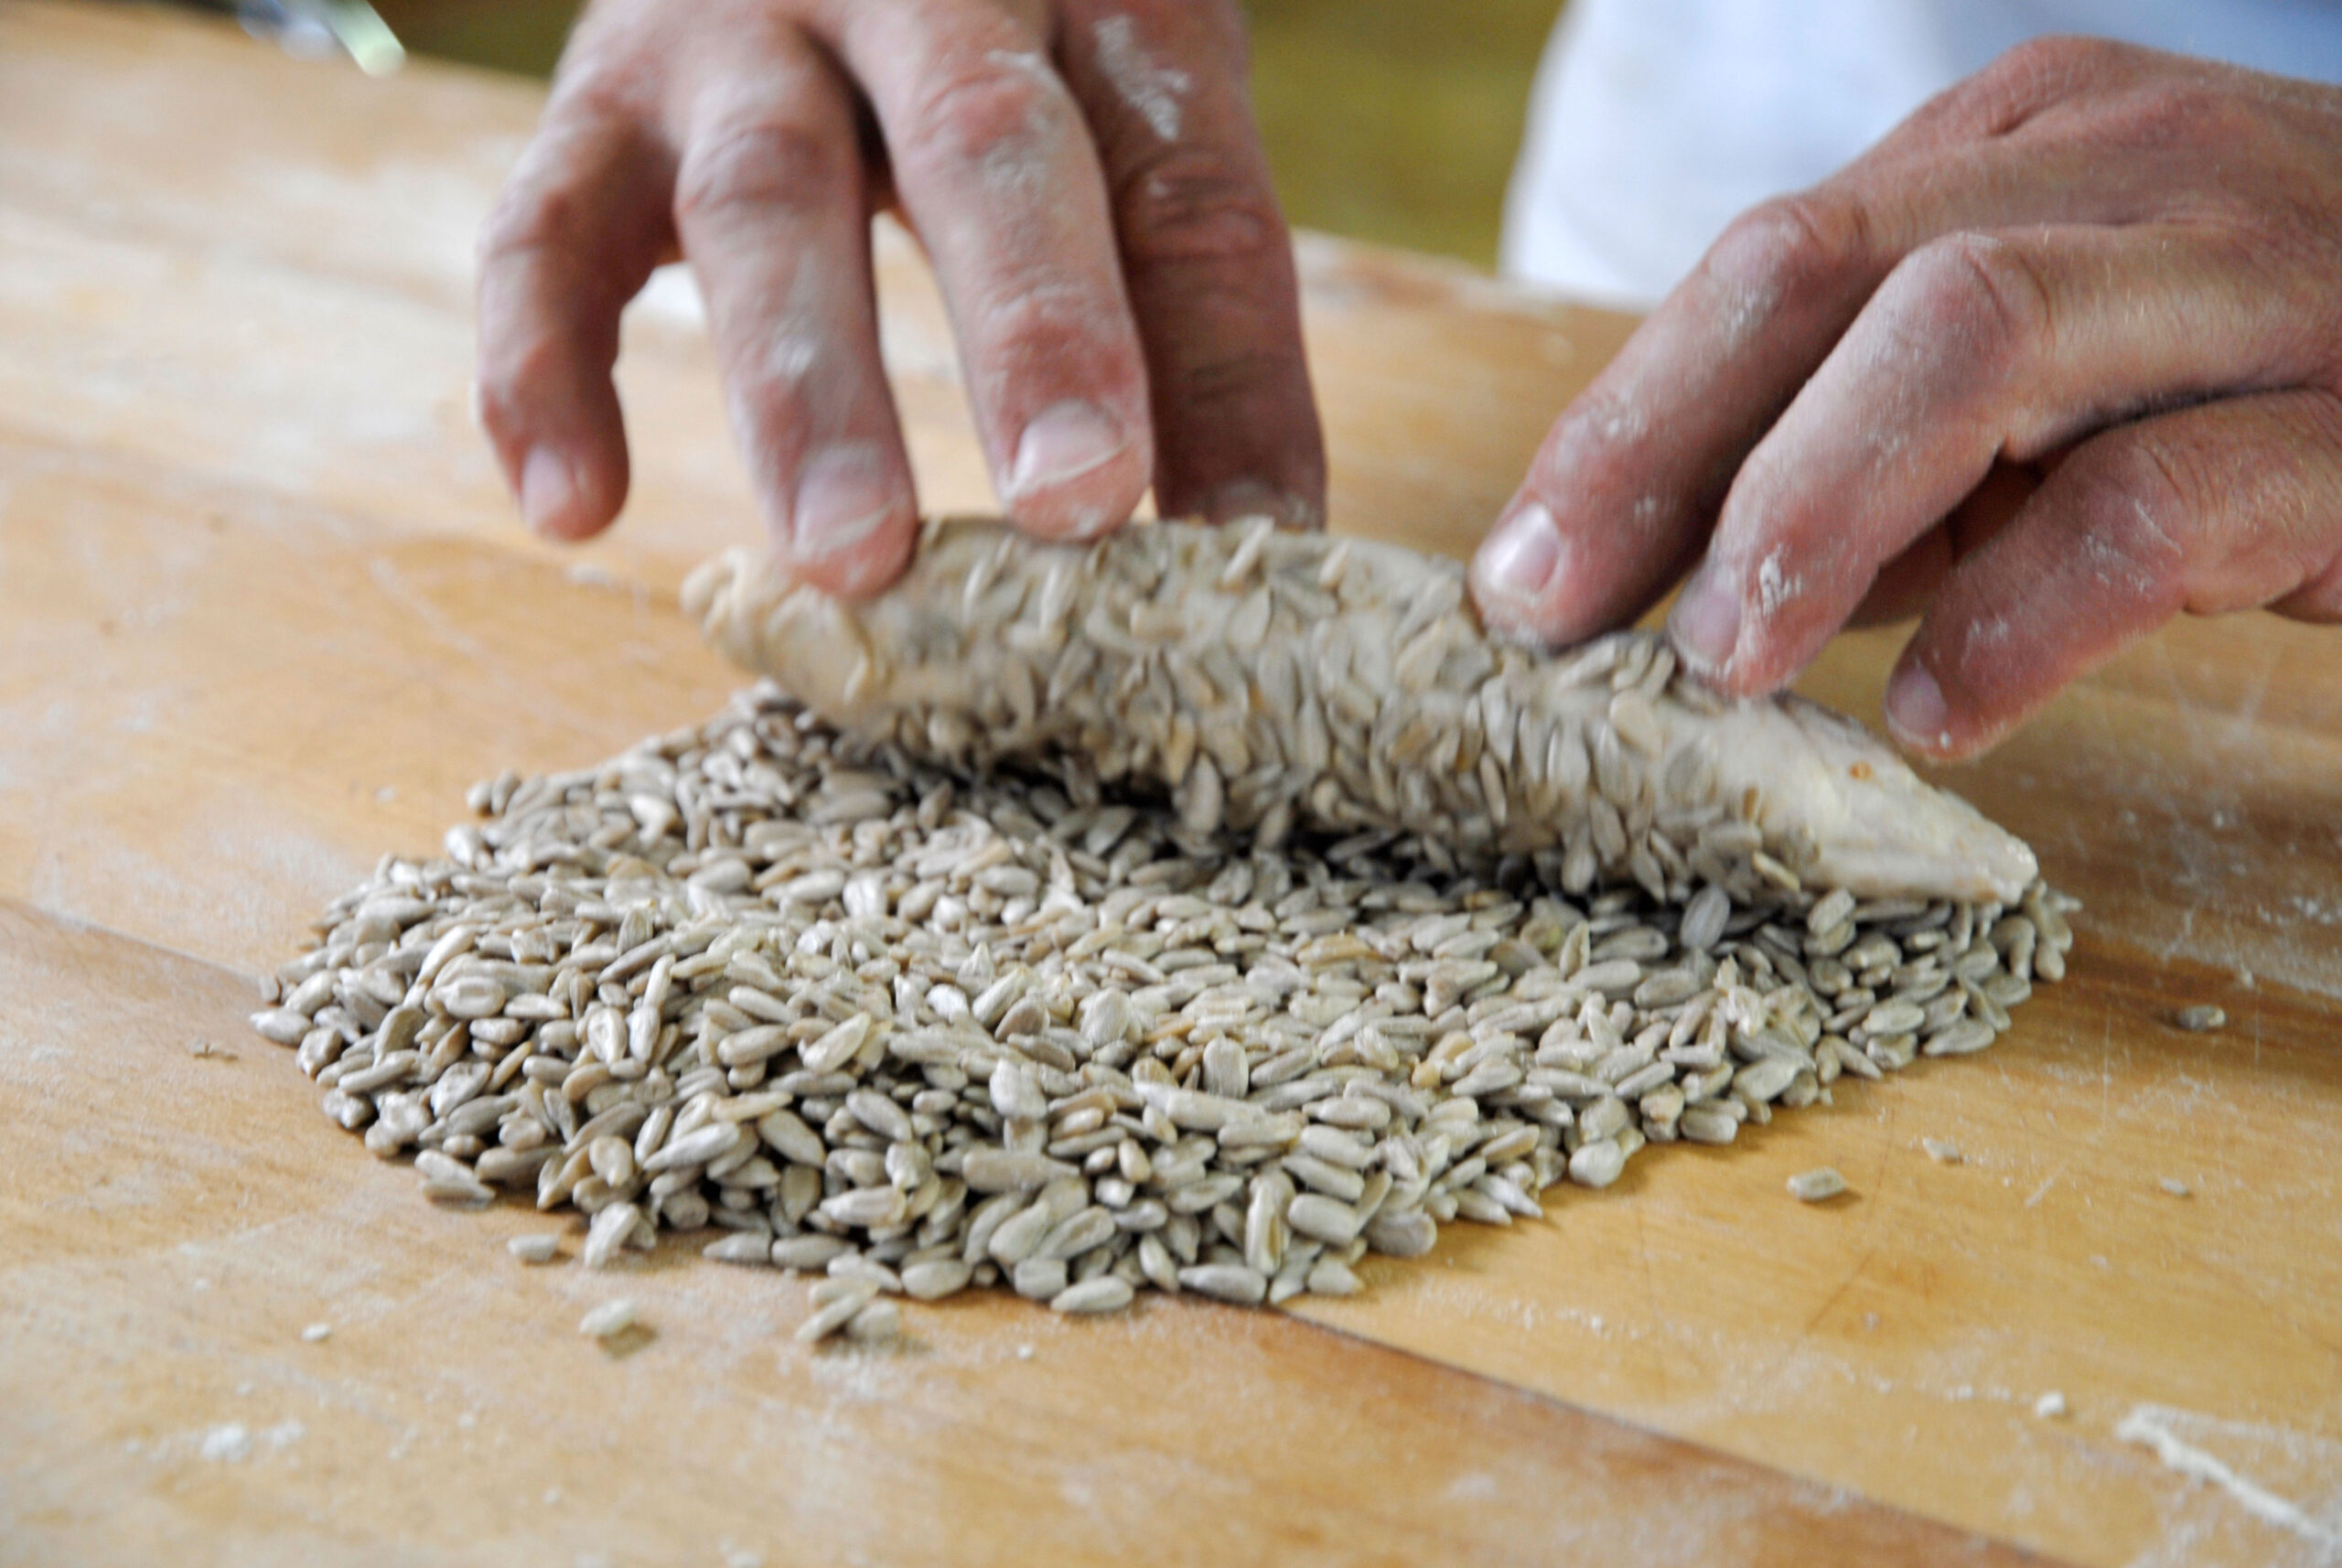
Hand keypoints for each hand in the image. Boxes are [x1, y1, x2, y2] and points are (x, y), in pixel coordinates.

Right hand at [474, 0, 1323, 594]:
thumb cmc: (1009, 27)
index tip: (1258, 546)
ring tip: (851, 560)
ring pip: (764, 195)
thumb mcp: (1125, 98)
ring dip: (808, 387)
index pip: (1185, 183)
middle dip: (1036, 331)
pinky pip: (546, 229)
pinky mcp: (598, 96)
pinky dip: (543, 368)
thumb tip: (1252, 549)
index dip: (1226, 367)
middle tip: (1076, 507)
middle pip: (983, 143)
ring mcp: (735, 31)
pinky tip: (573, 514)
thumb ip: (1181, 291)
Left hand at [1470, 38, 2341, 758]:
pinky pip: (2158, 500)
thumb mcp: (2040, 392)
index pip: (1765, 266)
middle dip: (1659, 454)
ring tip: (1719, 666)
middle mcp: (2123, 176)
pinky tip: (1940, 706)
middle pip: (1823, 276)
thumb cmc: (2256, 385)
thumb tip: (1659, 582)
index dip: (1619, 426)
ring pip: (1973, 338)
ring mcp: (2252, 278)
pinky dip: (2020, 613)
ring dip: (1809, 512)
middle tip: (1557, 621)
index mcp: (2018, 153)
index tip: (1513, 581)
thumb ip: (1876, 457)